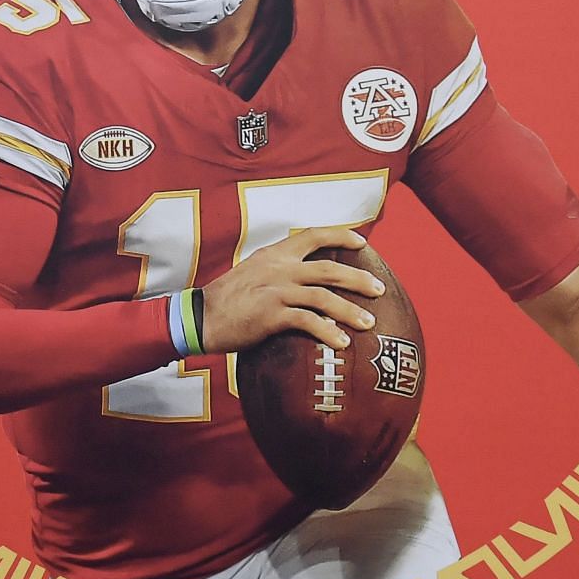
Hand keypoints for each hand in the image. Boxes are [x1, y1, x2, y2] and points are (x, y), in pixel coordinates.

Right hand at [200, 225, 383, 353]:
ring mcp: (275, 290)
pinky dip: (328, 332)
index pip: (312, 235)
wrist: (199, 318)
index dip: (340, 235)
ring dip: (350, 310)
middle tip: (379, 289)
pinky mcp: (271, 314)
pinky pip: (308, 321)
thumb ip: (276, 272)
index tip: (362, 242)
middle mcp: (277, 268)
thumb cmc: (225, 301)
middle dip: (359, 279)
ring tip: (368, 324)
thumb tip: (302, 281)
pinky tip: (341, 343)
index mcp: (272, 255)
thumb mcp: (251, 274)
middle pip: (329, 268)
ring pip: (324, 296)